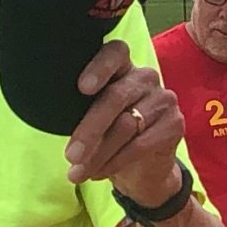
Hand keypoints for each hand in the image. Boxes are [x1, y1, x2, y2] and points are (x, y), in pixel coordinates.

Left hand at [65, 41, 185, 207]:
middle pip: (116, 97)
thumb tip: (51, 115)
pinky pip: (140, 145)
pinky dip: (115, 162)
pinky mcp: (175, 124)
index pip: (114, 52)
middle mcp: (146, 76)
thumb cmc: (110, 134)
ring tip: (78, 172)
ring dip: (98, 154)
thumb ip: (81, 107)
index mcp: (122, 66)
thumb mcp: (93, 116)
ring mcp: (164, 99)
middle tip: (70, 155)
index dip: (99, 68)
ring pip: (126, 126)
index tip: (82, 88)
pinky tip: (99, 173)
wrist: (144, 168)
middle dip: (90, 129)